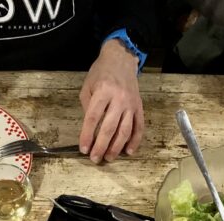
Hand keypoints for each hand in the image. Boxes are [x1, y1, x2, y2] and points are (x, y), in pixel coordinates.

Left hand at [79, 39, 143, 162]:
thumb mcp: (88, 86)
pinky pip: (139, 127)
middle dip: (101, 146)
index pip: (93, 118)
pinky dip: (135, 141)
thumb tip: (90, 129)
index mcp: (103, 92)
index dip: (87, 135)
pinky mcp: (139, 107)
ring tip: (109, 158)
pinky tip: (129, 151)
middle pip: (109, 128)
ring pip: (125, 131)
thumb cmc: (101, 73)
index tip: (84, 148)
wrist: (121, 59)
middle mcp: (118, 99)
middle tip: (95, 158)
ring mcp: (131, 104)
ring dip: (116, 147)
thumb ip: (88, 106)